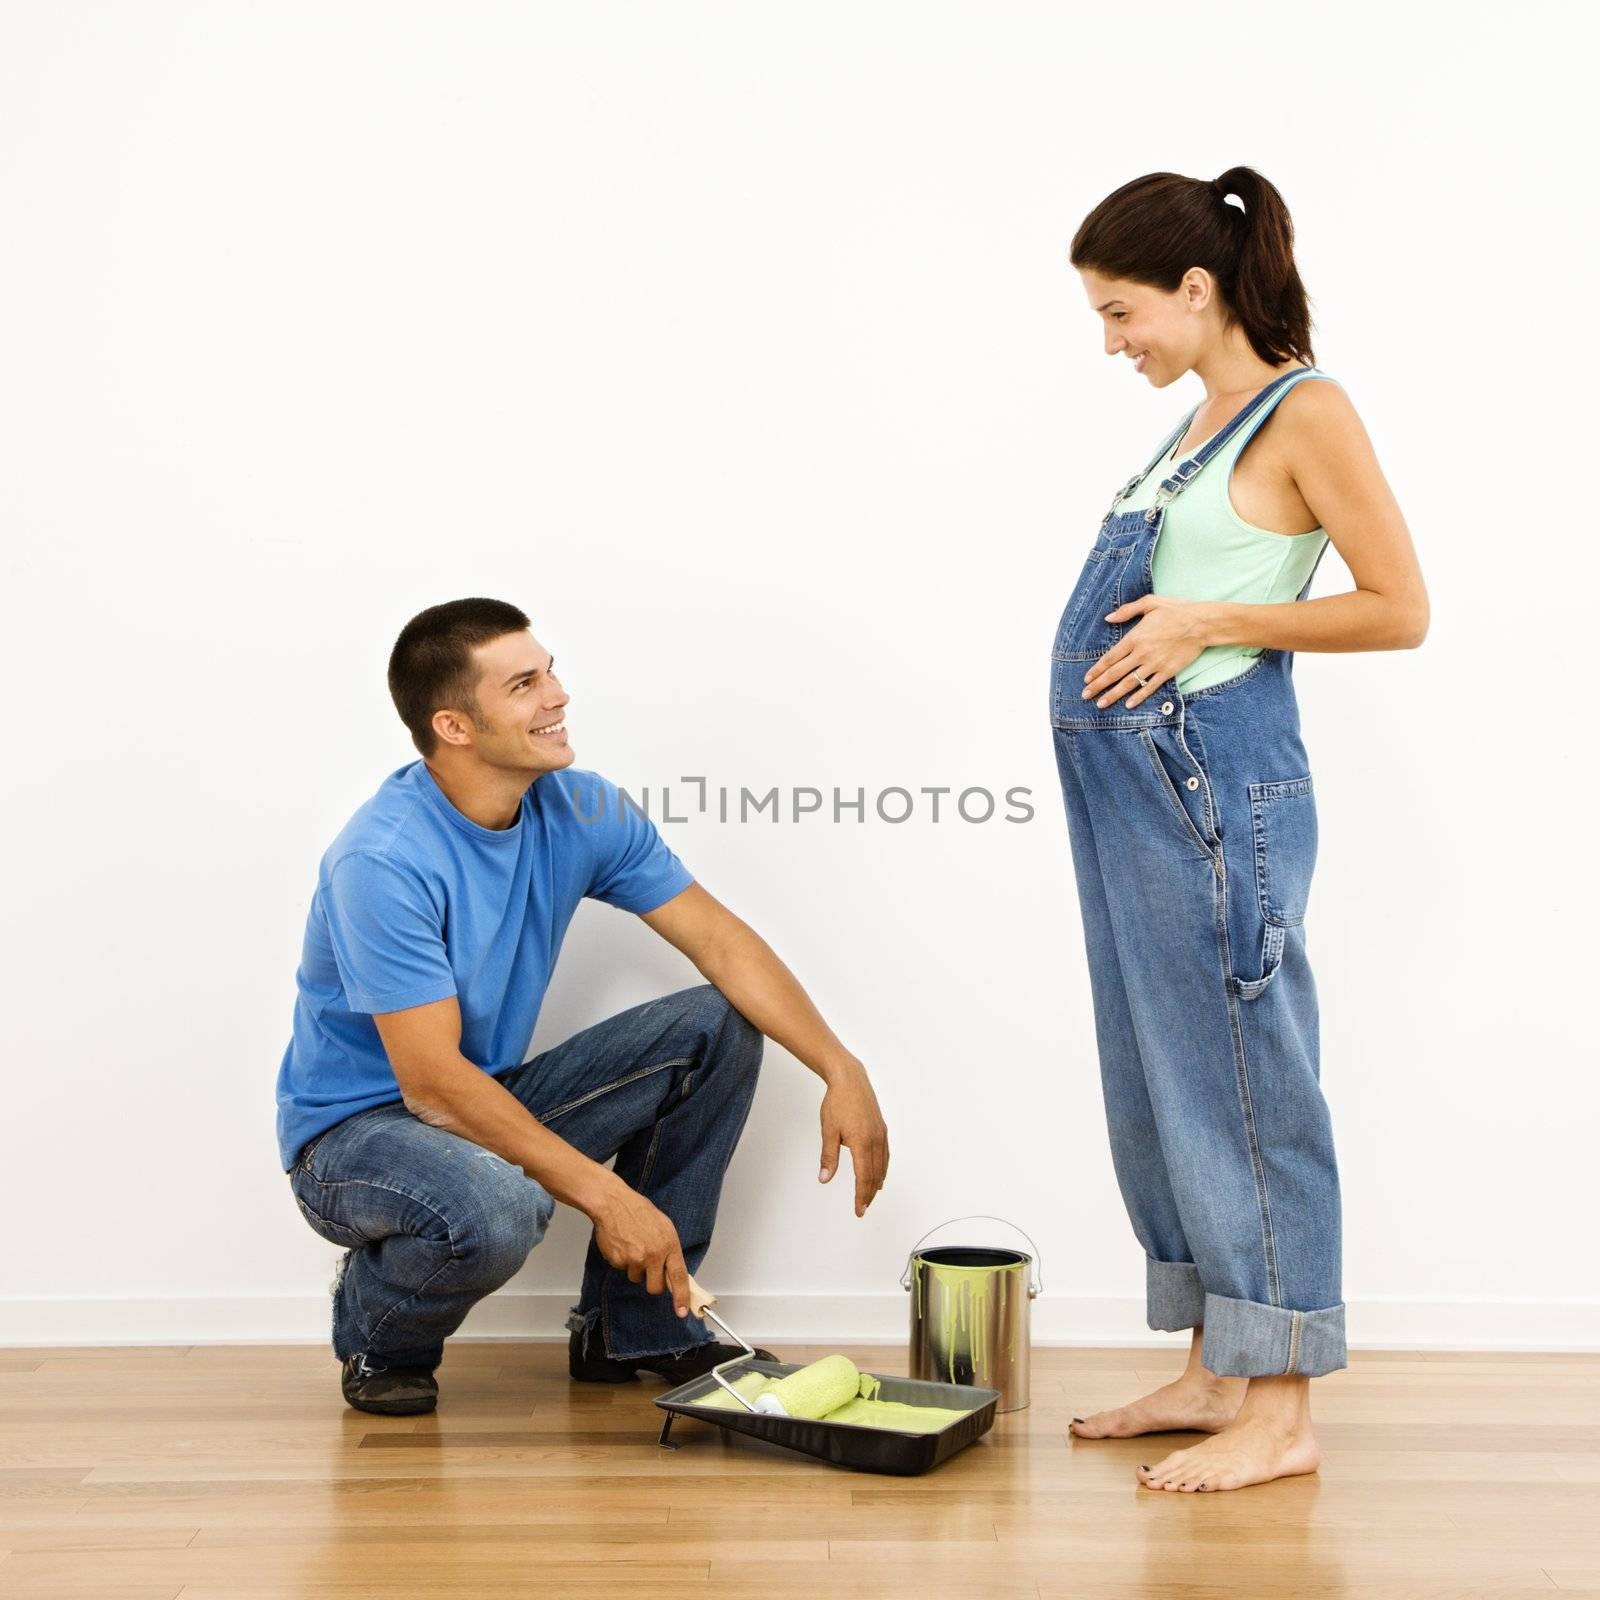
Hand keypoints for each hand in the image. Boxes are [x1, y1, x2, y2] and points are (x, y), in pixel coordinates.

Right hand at [588, 1181, 692, 1317]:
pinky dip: (622, 1260)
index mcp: (669, 1245)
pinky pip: (623, 1269)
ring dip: (635, 1268)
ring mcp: (635, 1259)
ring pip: (637, 1278)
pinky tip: (623, 1244)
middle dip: (652, 1283)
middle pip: (655, 1287)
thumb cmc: (640, 1212)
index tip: (682, 1312)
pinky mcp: (619, 1260)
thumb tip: (673, 1272)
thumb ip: (669, 1250)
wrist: (614, 1204)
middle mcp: (653, 1254)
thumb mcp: (664, 1227)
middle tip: (648, 1268)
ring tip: (633, 1245)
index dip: (681, 1297)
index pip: (679, 1277)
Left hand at [818, 1063, 888, 1216]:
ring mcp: (880, 1133)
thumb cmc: (837, 1102)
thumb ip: (828, 1157)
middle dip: (869, 1193)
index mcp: (862, 1143)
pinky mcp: (881, 1127)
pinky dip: (883, 1167)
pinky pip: (885, 1153)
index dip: (861, 1196)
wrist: (849, 1079)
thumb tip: (825, 1179)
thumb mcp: (828, 1131)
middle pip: (875, 1174)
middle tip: (863, 1207)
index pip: (863, 1177)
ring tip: (872, 1195)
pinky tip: (880, 1172)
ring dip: (877, 1182)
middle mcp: (875, 1140)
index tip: (859, 1210)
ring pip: (882, 1165)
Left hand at [1081, 595, 1212, 707]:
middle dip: (1099, 685)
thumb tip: (1108, 617)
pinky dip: (1138, 696)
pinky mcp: (1167, 671)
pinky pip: (1150, 687)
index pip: (1110, 658)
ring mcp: (1154, 664)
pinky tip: (1128, 704)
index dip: (1097, 670)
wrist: (1201, 623)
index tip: (1087, 679)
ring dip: (1113, 695)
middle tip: (1086, 695)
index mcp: (1135, 637)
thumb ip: (1127, 610)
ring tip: (1101, 704)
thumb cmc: (1175, 611)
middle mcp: (1142, 653)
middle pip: (1115, 673)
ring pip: (1129, 683)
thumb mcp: (1150, 603)